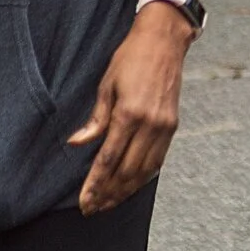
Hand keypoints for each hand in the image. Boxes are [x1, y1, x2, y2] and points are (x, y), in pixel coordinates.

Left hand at [71, 7, 193, 214]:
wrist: (164, 42)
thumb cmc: (131, 59)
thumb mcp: (106, 86)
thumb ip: (95, 119)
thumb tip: (77, 143)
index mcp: (129, 114)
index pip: (108, 159)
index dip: (95, 184)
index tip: (85, 201)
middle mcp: (150, 124)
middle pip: (127, 170)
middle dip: (109, 193)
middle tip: (93, 209)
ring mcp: (165, 126)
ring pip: (145, 170)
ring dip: (126, 189)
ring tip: (110, 203)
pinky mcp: (173, 124)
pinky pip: (158, 158)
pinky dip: (144, 176)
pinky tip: (133, 184)